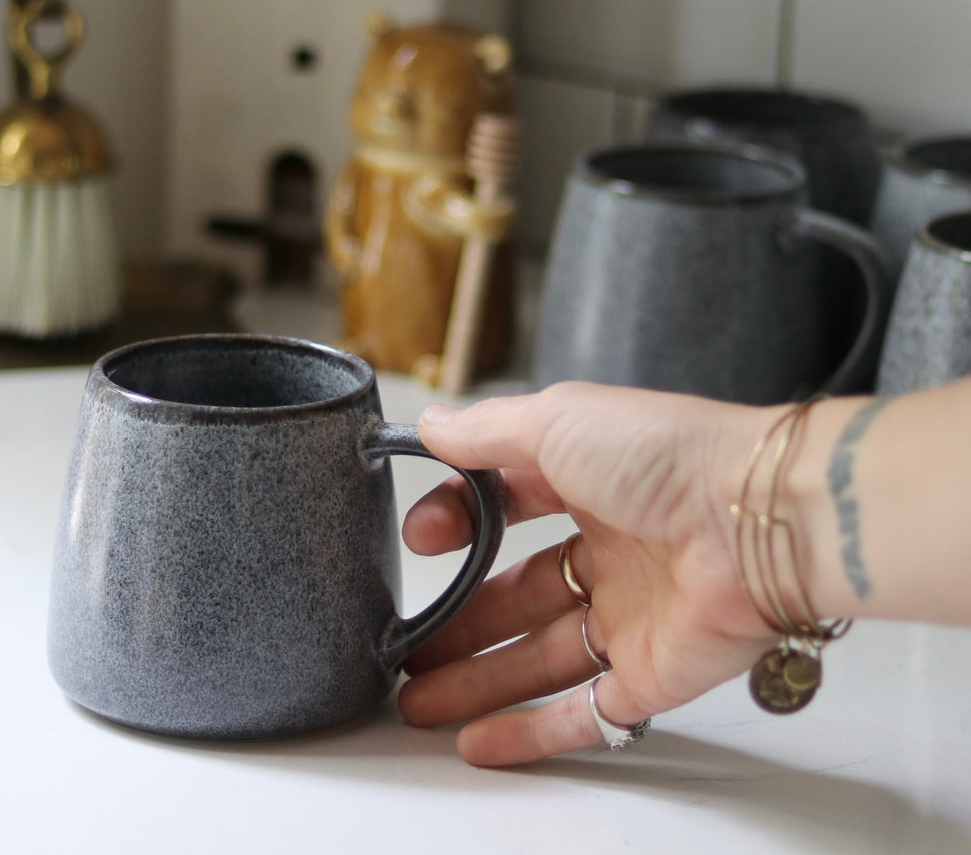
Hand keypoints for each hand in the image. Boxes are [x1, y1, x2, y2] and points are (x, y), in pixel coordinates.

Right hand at [399, 383, 783, 765]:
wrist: (759, 520)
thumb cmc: (663, 455)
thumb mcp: (556, 421)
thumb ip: (486, 433)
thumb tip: (430, 426)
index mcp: (588, 482)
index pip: (506, 508)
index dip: (458, 523)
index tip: (421, 541)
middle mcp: (610, 549)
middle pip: (517, 594)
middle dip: (458, 621)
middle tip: (404, 644)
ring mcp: (631, 615)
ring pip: (540, 657)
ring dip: (478, 679)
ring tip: (416, 700)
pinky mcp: (654, 674)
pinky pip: (587, 712)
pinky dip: (532, 729)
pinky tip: (477, 742)